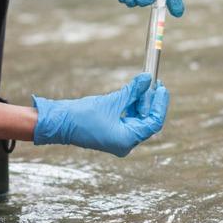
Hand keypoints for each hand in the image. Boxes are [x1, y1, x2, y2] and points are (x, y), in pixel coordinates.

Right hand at [32, 73, 169, 155]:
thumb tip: (147, 79)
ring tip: (143, 84)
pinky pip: (128, 119)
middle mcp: (125, 143)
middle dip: (151, 101)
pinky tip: (133, 92)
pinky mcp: (113, 134)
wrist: (60, 123)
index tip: (161, 87)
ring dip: (141, 102)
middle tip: (154, 82)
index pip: (153, 123)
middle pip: (147, 121)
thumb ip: (132, 91)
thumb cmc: (83, 115)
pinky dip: (132, 106)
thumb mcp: (112, 101)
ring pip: (138, 119)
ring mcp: (119, 140)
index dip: (160, 104)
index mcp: (127, 140)